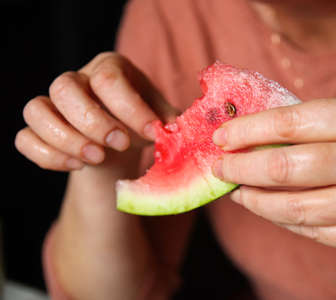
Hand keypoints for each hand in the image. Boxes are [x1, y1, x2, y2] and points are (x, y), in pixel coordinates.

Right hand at [14, 52, 183, 299]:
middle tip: (119, 145)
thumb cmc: (142, 126)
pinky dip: (46, 154)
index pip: (110, 78)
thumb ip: (175, 125)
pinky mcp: (39, 129)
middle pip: (65, 87)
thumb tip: (202, 135)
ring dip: (66, 138)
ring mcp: (53, 104)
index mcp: (111, 70)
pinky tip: (75, 167)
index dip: (130, 107)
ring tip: (96, 159)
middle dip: (94, 120)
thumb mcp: (162, 121)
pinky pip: (24, 137)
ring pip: (37, 110)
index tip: (152, 134)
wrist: (119, 144)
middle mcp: (78, 80)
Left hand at [212, 98, 335, 254]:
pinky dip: (280, 218)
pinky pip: (309, 230)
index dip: (248, 130)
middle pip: (285, 167)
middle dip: (241, 168)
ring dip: (253, 199)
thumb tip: (248, 137)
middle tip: (219, 167)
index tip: (220, 136)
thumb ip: (310, 127)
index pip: (291, 123)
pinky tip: (266, 207)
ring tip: (236, 190)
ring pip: (292, 207)